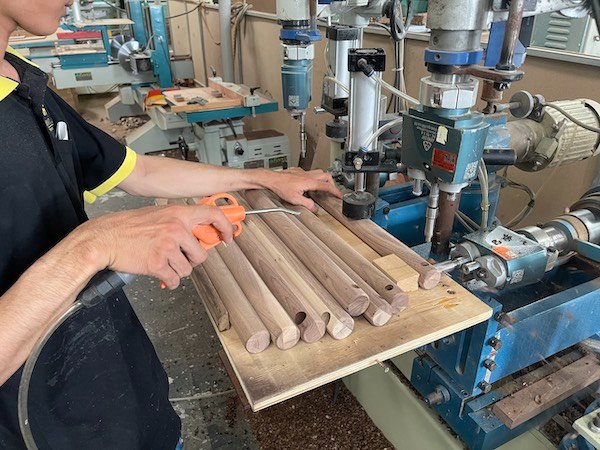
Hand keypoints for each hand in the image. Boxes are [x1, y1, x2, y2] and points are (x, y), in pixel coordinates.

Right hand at [78, 204, 233, 288]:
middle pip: (201, 253)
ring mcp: (168, 246)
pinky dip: (169, 281)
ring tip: (164, 263)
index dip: (226, 228)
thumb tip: (197, 235)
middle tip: (180, 259)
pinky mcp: (158, 263)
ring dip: (178, 271)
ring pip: (188, 269)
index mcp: (178, 214)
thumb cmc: (126, 227)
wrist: (103, 238)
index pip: (213, 215)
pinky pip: (175, 280)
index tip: (227, 238)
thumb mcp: (158, 215)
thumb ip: (179, 223)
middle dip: (192, 260)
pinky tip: (160, 274)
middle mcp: (176, 228)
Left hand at [267, 168, 341, 211]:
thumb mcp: (295, 199)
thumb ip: (307, 204)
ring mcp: (304, 172)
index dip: (335, 191)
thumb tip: (315, 208)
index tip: (340, 195)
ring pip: (320, 172)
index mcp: (310, 182)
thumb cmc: (281, 187)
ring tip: (323, 186)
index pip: (327, 186)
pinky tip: (310, 182)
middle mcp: (308, 175)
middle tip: (332, 190)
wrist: (272, 179)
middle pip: (327, 176)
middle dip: (332, 183)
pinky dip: (314, 176)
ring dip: (324, 179)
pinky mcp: (299, 171)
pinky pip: (311, 171)